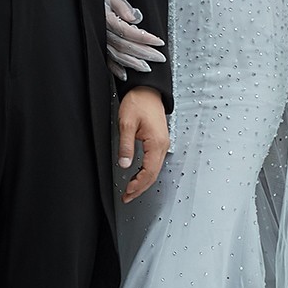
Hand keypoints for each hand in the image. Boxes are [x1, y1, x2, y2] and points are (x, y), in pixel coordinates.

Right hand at [103, 0, 165, 82]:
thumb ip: (121, 6)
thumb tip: (135, 18)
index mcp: (105, 18)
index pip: (128, 32)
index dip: (144, 38)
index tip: (159, 42)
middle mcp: (101, 31)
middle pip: (124, 45)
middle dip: (143, 53)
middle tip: (159, 58)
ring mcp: (97, 39)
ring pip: (116, 55)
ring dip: (132, 63)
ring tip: (146, 68)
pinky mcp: (95, 45)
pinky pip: (105, 59)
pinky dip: (115, 68)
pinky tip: (124, 74)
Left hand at [117, 88, 168, 203]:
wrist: (147, 89)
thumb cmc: (138, 102)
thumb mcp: (126, 123)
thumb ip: (125, 146)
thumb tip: (125, 164)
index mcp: (156, 143)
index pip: (148, 172)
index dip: (138, 185)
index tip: (127, 192)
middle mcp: (162, 145)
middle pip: (153, 174)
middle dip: (140, 188)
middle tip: (127, 197)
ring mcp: (162, 144)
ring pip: (155, 170)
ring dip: (143, 182)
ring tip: (131, 191)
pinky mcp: (159, 141)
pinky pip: (155, 162)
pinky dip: (147, 173)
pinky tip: (138, 176)